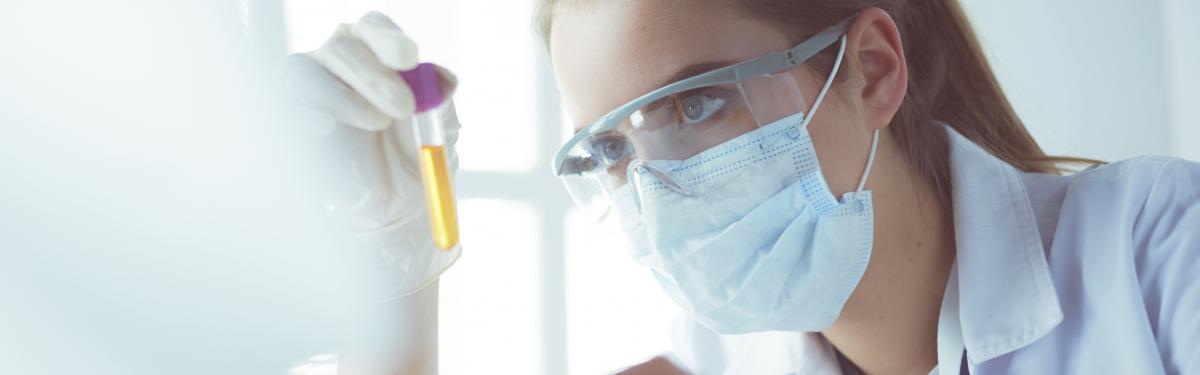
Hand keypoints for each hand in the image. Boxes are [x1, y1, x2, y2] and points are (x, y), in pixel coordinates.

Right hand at [284, 11, 460, 299]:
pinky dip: (302, 116)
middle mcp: (336, 65)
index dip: (387, 38)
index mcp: (374, 54)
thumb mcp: (439, 132)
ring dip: (341, 97)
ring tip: (376, 123)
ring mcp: (307, 93)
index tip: (409, 60)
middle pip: (340, 48)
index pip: (372, 28)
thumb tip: (443, 81)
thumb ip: (440, 103)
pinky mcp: (289, 124)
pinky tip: (324, 128)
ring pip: (304, 73)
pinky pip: (284, 112)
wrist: (394, 205)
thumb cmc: (414, 155)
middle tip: (403, 107)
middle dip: (372, 74)